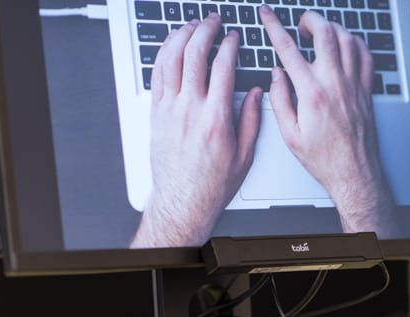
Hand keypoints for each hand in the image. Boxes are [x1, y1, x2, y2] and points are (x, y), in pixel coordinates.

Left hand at [131, 14, 262, 247]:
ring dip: (181, 36)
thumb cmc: (212, 184)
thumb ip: (251, 120)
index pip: (223, 67)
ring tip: (191, 25)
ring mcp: (169, 110)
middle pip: (195, 55)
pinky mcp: (156, 114)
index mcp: (216, 118)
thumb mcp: (244, 155)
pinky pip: (157, 75)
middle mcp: (190, 110)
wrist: (183, 201)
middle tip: (213, 21)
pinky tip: (171, 45)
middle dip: (205, 30)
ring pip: (171, 60)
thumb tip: (253, 93)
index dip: (230, 45)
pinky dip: (163, 54)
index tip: (234, 37)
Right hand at [260, 6, 394, 235]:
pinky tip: (345, 47)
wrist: (353, 172)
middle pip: (326, 33)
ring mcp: (354, 85)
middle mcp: (335, 84)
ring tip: (321, 34)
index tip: (266, 14)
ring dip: (332, 29)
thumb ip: (279, 100)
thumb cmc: (322, 158)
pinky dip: (355, 44)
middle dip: (310, 20)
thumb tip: (275, 76)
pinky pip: (365, 55)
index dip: (274, 26)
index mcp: (312, 94)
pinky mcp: (366, 90)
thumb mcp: (289, 135)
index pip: (289, 49)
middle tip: (301, 24)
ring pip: (348, 39)